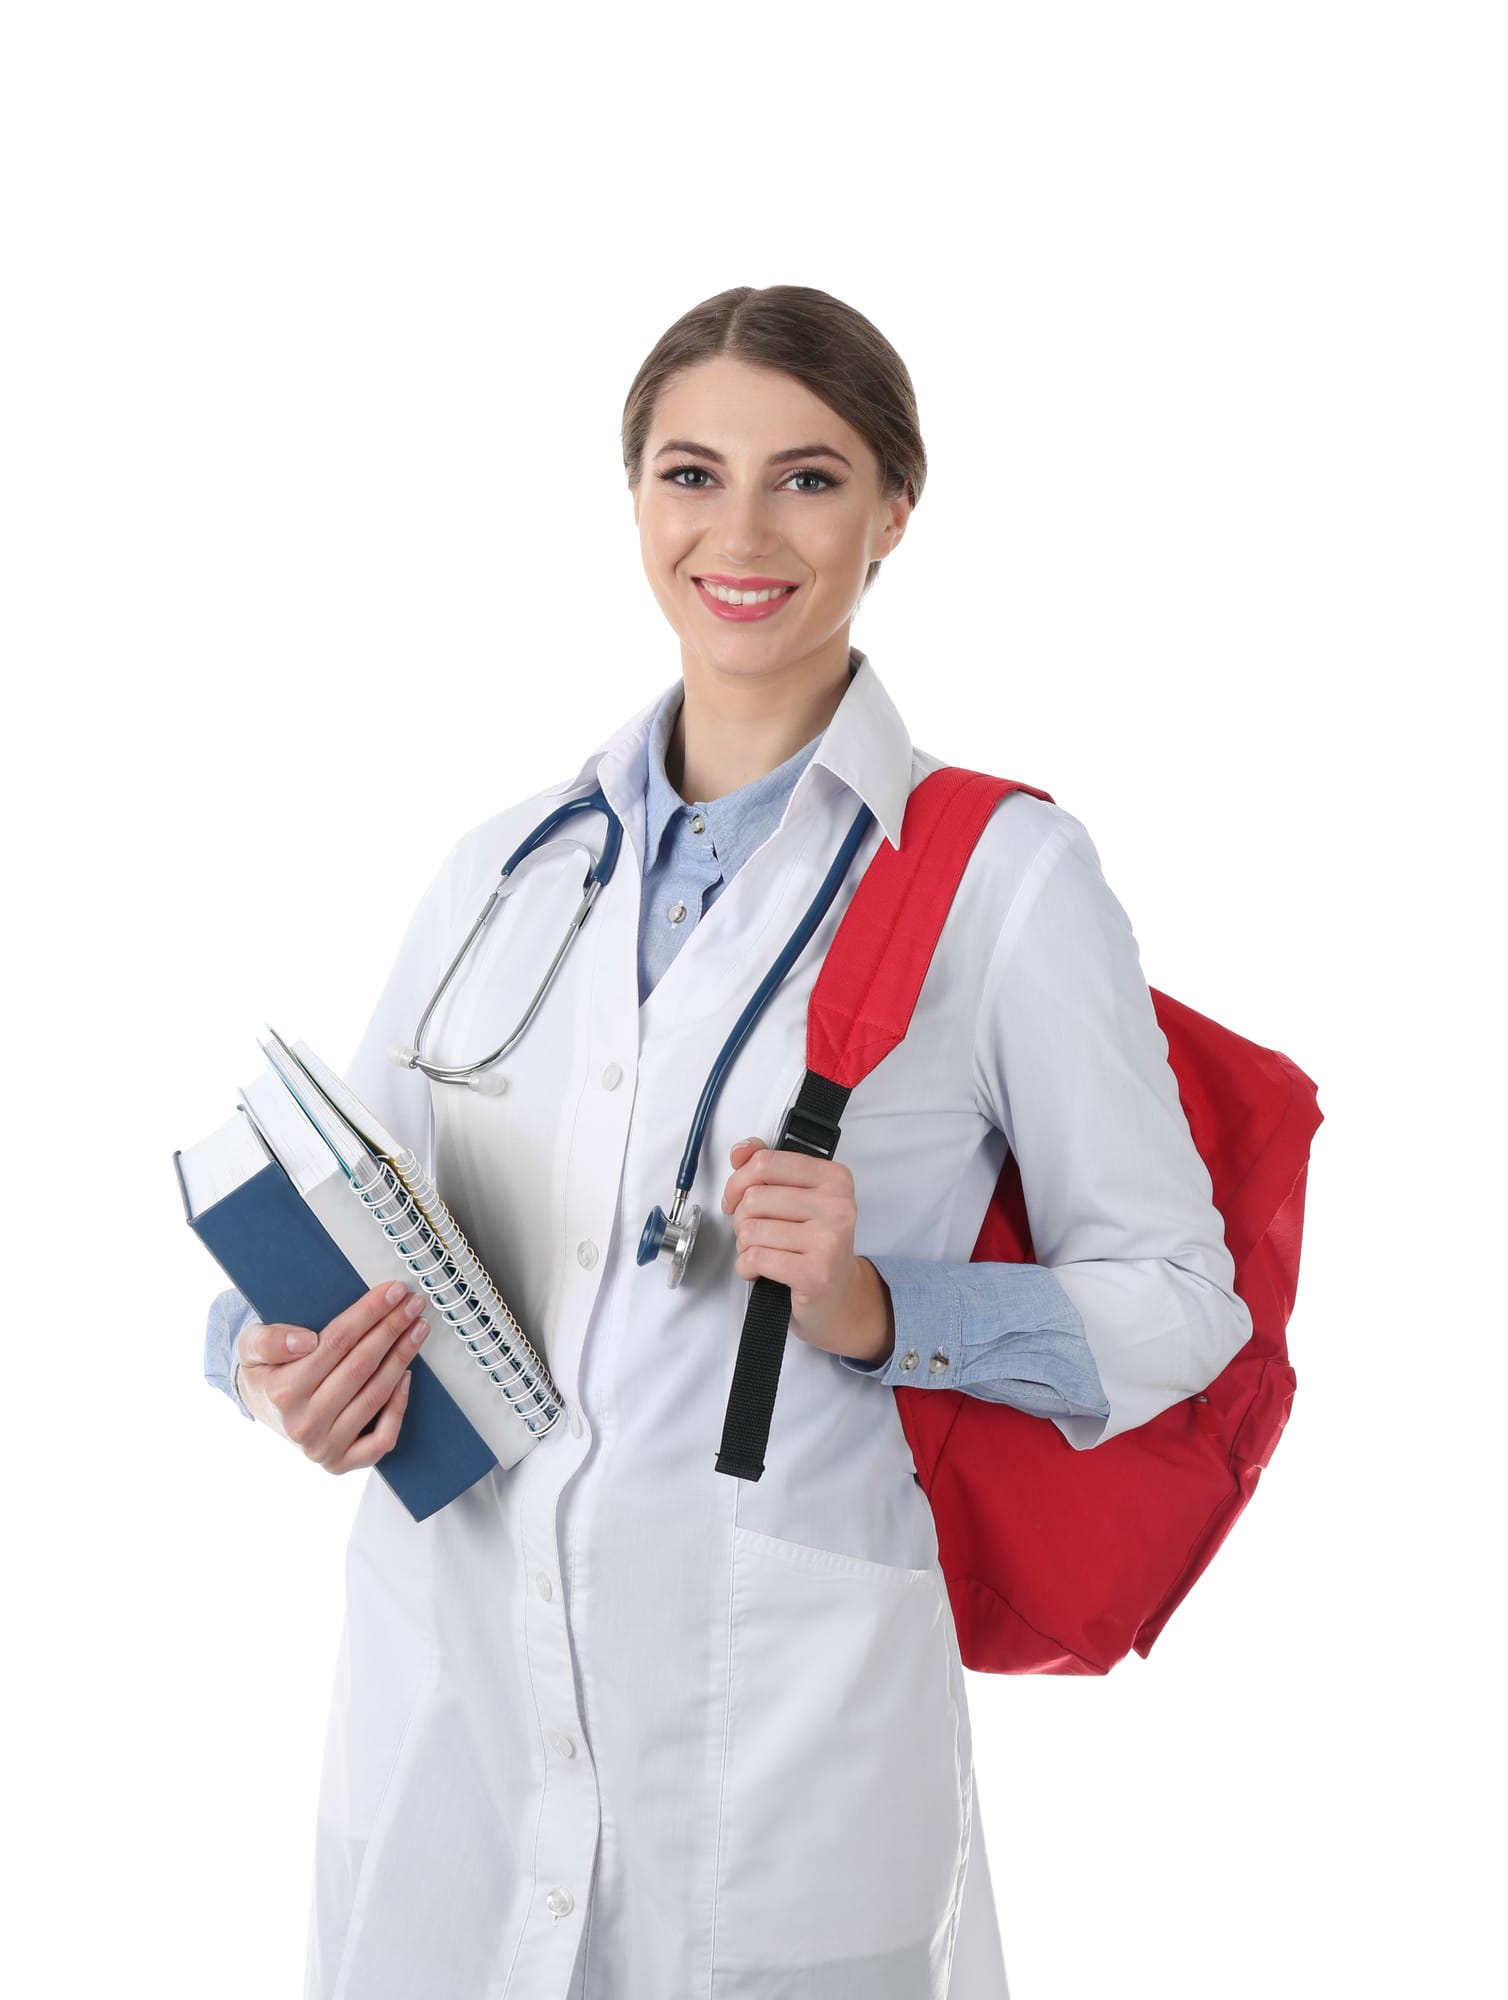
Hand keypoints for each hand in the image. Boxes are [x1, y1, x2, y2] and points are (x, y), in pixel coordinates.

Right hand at [234, 1281, 430, 1473]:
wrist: (262, 1408)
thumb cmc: (265, 1371)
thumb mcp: (251, 1346)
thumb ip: (269, 1341)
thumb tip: (304, 1341)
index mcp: (283, 1392)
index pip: (337, 1342)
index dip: (369, 1313)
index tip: (393, 1291)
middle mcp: (304, 1423)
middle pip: (361, 1366)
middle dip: (392, 1329)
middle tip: (413, 1303)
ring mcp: (323, 1447)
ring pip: (375, 1396)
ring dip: (402, 1357)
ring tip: (417, 1329)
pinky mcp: (340, 1463)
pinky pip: (382, 1439)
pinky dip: (399, 1407)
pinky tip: (407, 1376)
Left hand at [721, 1137, 894, 1365]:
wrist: (839, 1298)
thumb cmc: (814, 1246)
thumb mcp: (797, 1198)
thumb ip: (769, 1168)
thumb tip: (741, 1150)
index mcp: (834, 1178)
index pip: (766, 1162)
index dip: (738, 1181)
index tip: (736, 1198)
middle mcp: (838, 1205)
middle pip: (755, 1198)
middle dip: (741, 1219)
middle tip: (753, 1233)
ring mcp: (829, 1240)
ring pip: (752, 1229)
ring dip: (745, 1245)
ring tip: (761, 1252)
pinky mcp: (815, 1273)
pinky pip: (756, 1258)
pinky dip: (746, 1267)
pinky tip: (759, 1271)